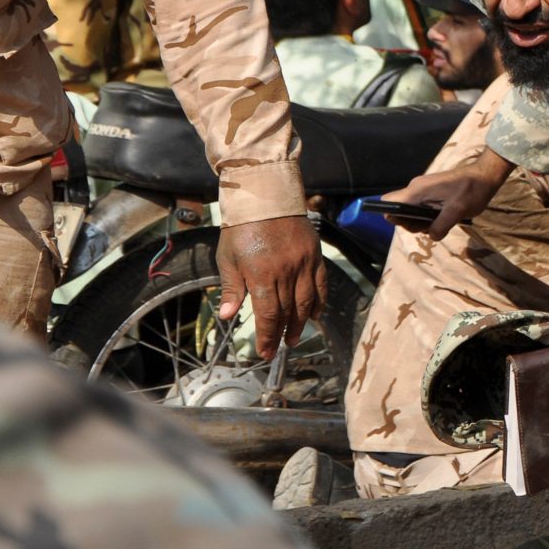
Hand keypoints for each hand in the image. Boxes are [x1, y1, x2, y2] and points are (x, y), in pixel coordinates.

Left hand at [216, 215, 327, 360]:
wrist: (265, 197)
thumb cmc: (241, 228)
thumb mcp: (227, 258)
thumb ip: (231, 288)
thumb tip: (228, 316)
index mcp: (261, 273)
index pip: (268, 313)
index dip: (267, 335)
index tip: (264, 351)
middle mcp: (286, 270)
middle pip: (287, 311)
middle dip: (281, 334)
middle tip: (277, 350)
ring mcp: (303, 262)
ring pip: (306, 301)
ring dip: (300, 323)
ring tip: (294, 338)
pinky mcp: (314, 255)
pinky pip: (321, 283)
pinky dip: (319, 301)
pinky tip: (314, 315)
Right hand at [391, 152, 512, 237]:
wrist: (485, 176)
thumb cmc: (472, 190)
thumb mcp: (457, 211)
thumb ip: (440, 225)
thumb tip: (432, 236)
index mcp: (417, 190)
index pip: (389, 201)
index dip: (391, 215)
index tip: (408, 223)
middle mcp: (416, 189)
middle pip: (400, 211)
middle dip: (412, 224)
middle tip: (432, 226)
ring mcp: (424, 191)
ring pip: (412, 212)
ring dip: (422, 222)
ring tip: (441, 222)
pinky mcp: (432, 194)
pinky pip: (422, 208)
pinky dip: (429, 217)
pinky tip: (444, 219)